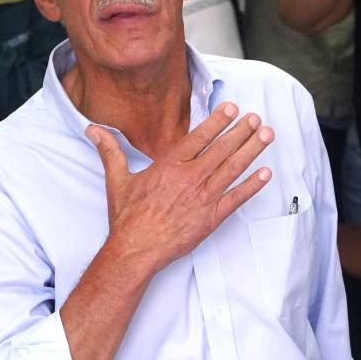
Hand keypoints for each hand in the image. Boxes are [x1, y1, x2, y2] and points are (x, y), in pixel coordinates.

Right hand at [88, 102, 273, 274]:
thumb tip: (94, 130)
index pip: (200, 137)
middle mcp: (190, 178)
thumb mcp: (117, 179)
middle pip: (222, 149)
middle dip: (241, 132)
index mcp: (170, 165)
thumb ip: (110, 151)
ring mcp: (203, 198)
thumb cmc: (128, 218)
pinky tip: (265, 174)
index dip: (218, 121)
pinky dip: (252, 186)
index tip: (233, 109)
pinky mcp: (211, 218)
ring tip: (266, 136)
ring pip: (233, 169)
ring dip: (251, 151)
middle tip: (256, 118)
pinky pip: (236, 199)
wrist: (136, 250)